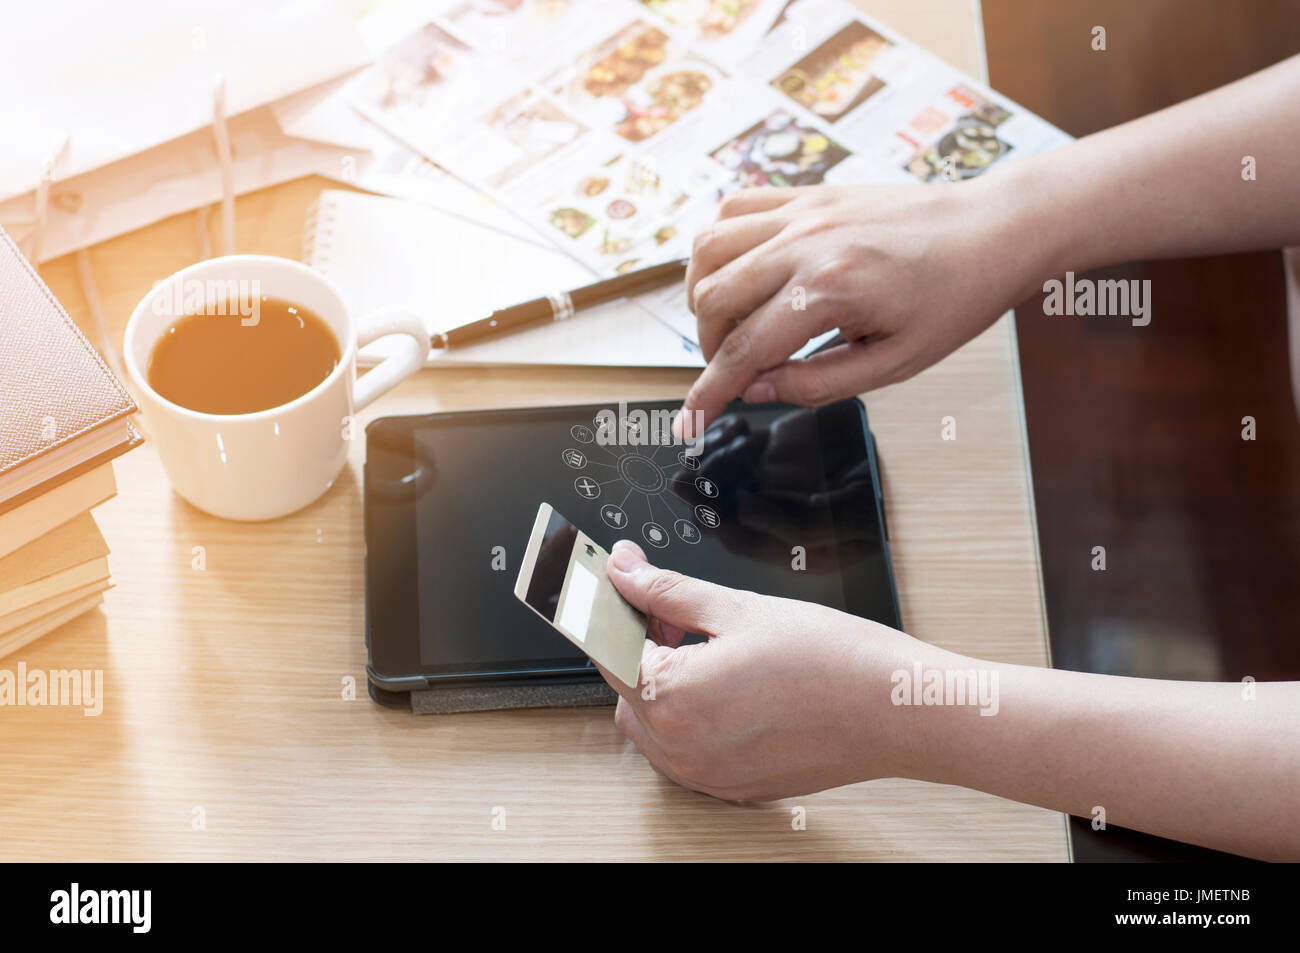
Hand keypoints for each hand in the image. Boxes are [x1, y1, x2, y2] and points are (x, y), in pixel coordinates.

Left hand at [599, 539, 915, 800]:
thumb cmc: (831, 659)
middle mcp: (680, 747)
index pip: (607, 646)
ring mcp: (706, 774)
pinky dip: (691, 717)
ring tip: (713, 649)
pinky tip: (731, 686)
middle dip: (641, 645)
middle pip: (626, 687)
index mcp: (671, 696)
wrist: (895, 709)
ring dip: (663, 684)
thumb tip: (624, 572)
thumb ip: (667, 591)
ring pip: (652, 723)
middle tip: (680, 614)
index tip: (622, 582)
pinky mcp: (732, 786)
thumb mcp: (737, 608)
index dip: (614, 605)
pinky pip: (686, 750)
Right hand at [679, 177, 1044, 433]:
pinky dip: (720, 244)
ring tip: (731, 322)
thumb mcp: (895, 364)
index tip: (691, 420)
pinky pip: (734, 208)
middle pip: (713, 299)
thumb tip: (757, 390)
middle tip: (737, 371)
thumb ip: (817, 382)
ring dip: (705, 293)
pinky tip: (743, 272)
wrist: (992, 230)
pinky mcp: (807, 195)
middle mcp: (806, 243)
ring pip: (708, 248)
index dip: (710, 393)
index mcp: (831, 290)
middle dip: (710, 348)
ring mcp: (803, 212)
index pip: (744, 351)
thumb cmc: (955, 298)